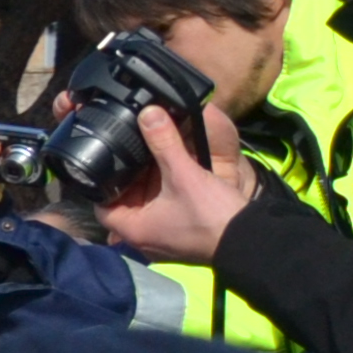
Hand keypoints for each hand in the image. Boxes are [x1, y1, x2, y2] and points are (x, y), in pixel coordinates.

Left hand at [97, 111, 256, 267]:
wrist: (251, 240)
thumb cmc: (212, 215)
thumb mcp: (184, 175)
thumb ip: (164, 142)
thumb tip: (148, 113)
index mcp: (132, 229)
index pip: (102, 202)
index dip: (103, 179)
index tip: (110, 157)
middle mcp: (142, 236)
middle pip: (125, 199)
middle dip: (131, 174)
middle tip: (133, 147)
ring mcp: (162, 236)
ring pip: (147, 201)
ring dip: (150, 179)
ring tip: (152, 152)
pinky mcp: (180, 232)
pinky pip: (164, 207)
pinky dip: (166, 189)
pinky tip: (173, 168)